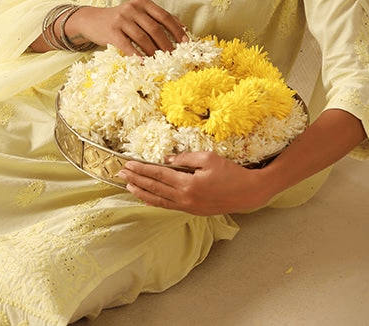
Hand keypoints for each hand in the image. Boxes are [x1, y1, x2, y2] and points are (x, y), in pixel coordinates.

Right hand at [70, 0, 187, 56]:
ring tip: (161, 62)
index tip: (186, 42)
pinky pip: (128, 45)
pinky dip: (137, 56)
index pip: (164, 16)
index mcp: (143, 3)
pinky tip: (143, 63)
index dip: (177, 30)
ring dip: (154, 52)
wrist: (92, 20)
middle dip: (167, 44)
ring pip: (143, 38)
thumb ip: (156, 20)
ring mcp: (121, 19)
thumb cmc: (121, 21)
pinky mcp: (112, 31)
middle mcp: (133, 8)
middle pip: (155, 28)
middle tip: (174, 57)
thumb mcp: (138, 14)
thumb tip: (182, 31)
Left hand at [117, 151, 269, 214]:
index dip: (142, 169)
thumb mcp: (208, 158)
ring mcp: (188, 207)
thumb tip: (166, 159)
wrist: (247, 194)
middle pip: (154, 188)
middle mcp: (184, 198)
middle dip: (136, 180)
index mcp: (187, 184)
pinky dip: (154, 201)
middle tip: (121, 173)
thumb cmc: (230, 173)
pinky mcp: (192, 210)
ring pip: (158, 200)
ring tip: (128, 185)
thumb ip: (185, 158)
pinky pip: (168, 206)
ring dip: (142, 192)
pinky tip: (147, 198)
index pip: (158, 175)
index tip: (128, 164)